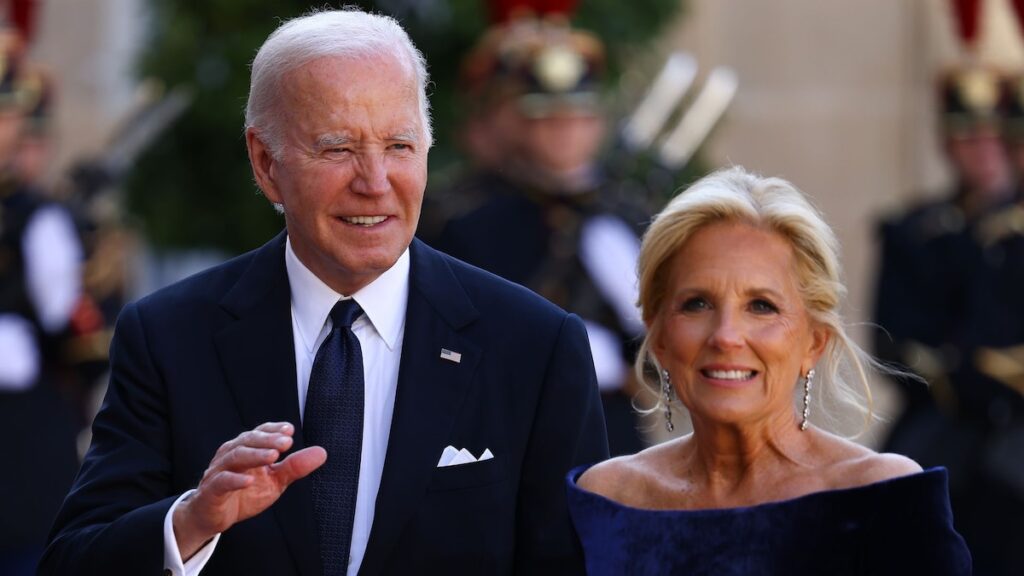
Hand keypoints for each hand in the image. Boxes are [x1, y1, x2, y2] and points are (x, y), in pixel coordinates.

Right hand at [172, 422, 325, 559]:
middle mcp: (230, 455)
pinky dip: (234, 479)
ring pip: (234, 457)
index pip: (259, 433)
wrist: (214, 516)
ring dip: (254, 455)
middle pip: (247, 441)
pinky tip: (249, 480)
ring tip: (273, 456)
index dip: (272, 430)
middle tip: (286, 442)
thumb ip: (294, 466)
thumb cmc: (245, 493)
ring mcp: (218, 471)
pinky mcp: (211, 491)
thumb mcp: (274, 481)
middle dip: (267, 440)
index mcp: (246, 449)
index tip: (289, 430)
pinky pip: (221, 482)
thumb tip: (322, 452)